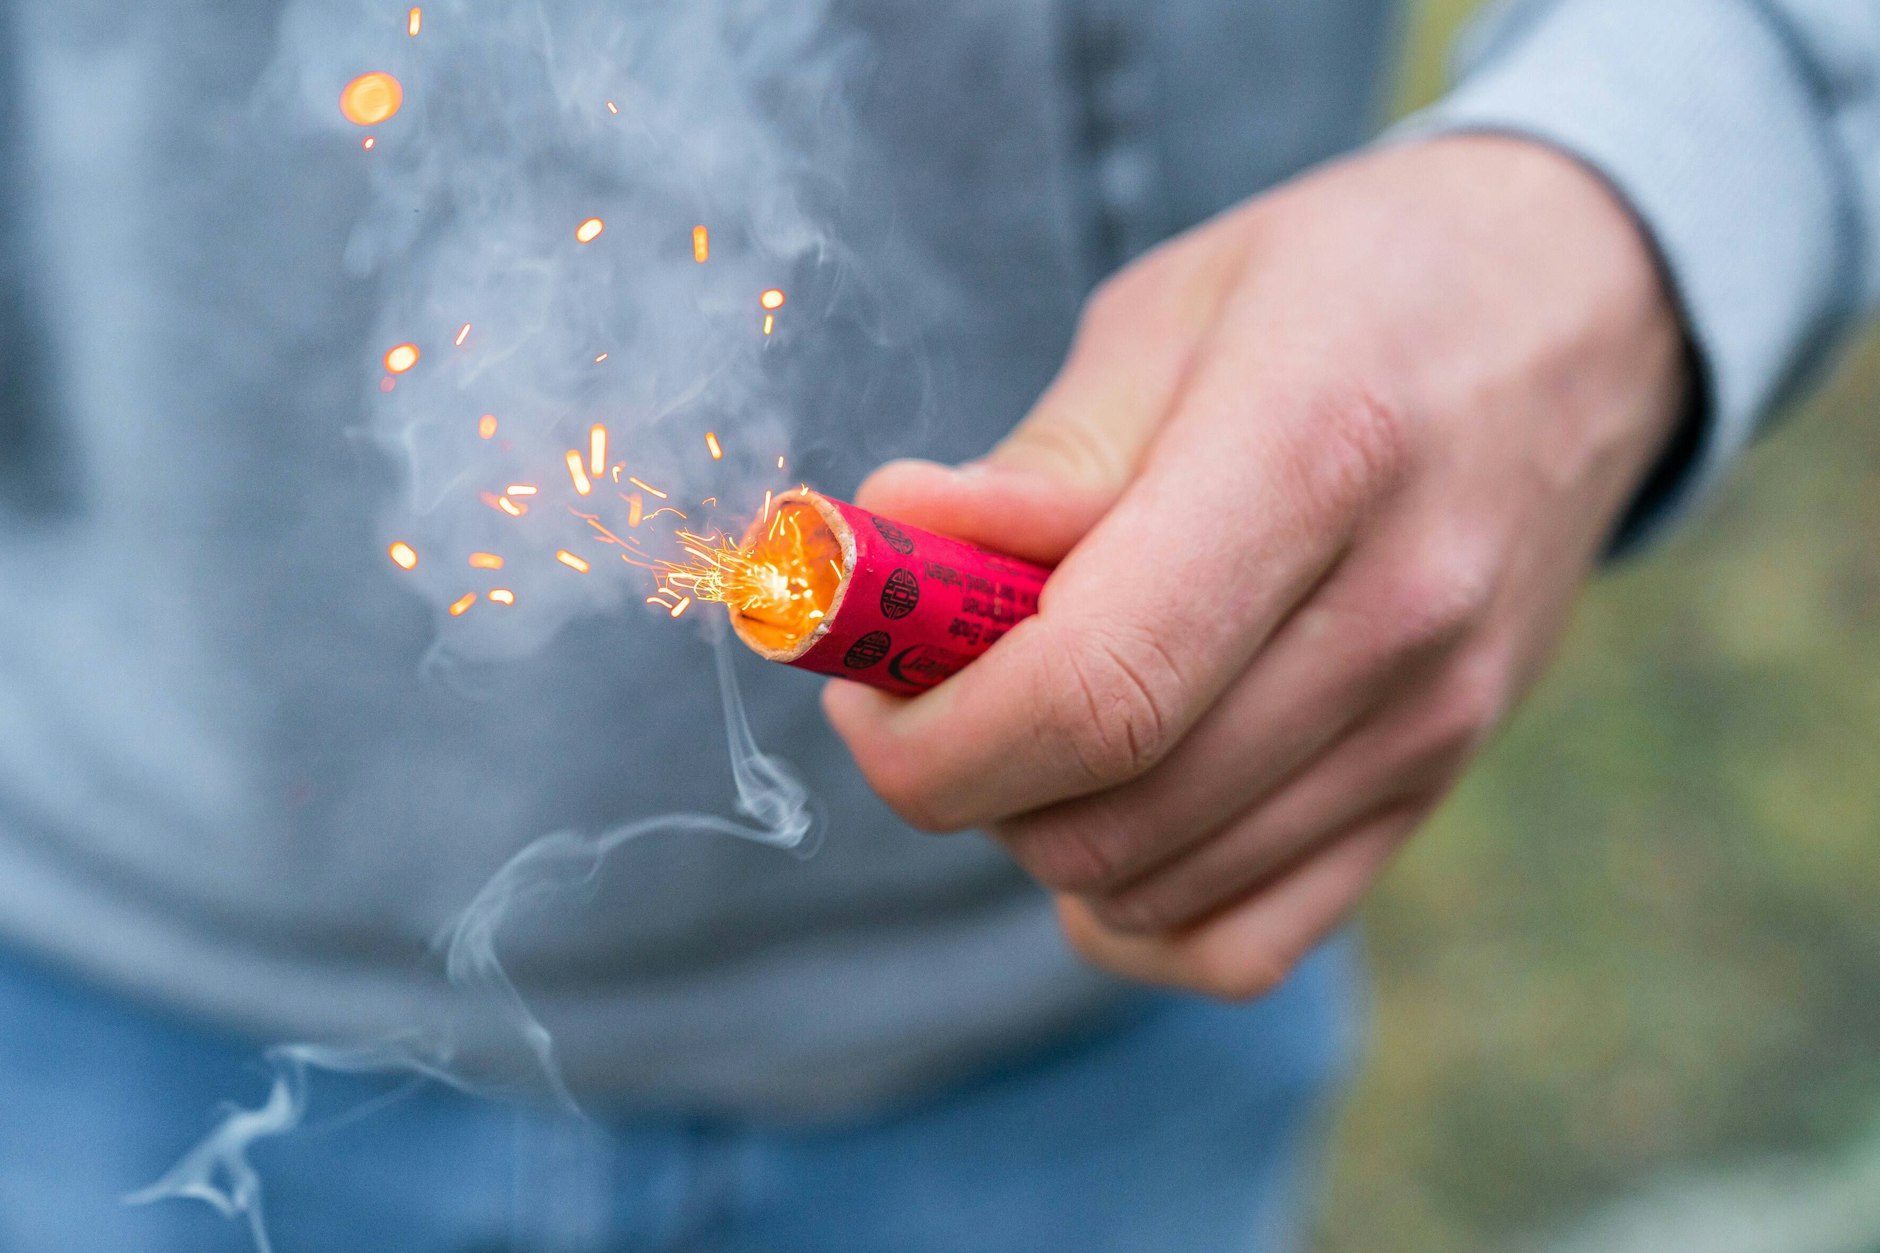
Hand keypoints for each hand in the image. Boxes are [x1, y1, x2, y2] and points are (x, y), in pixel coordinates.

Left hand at [823, 136, 1686, 997]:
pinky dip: (1135, 912)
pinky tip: (1107, 812)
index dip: (935, 735)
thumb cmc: (1348, 285)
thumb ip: (1038, 465)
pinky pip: (1246, 943)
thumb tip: (886, 550)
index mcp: (1313, 458)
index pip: (1093, 691)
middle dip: (960, 777)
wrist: (1578, 311)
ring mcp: (1433, 724)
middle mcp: (1395, 619)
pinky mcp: (1436, 785)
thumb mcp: (1173, 311)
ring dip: (1037, 829)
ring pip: (1154, 887)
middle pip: (1111, 812)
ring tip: (1030, 707)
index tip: (864, 692)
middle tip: (921, 683)